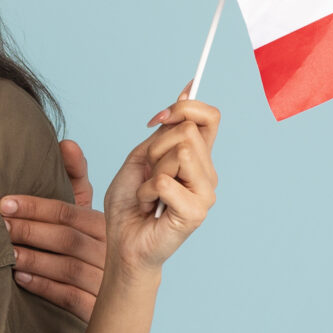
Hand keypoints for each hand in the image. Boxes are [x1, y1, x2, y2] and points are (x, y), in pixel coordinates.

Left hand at [0, 139, 106, 322]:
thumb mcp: (83, 216)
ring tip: (4, 252)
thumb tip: (67, 142)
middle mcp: (110, 253)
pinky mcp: (98, 308)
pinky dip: (43, 285)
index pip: (68, 213)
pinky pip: (70, 296)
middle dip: (28, 230)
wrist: (113, 301)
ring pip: (67, 267)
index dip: (34, 207)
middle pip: (66, 238)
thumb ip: (74, 179)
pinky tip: (21, 278)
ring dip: (32, 258)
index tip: (2, 203)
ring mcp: (107, 282)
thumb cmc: (90, 250)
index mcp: (106, 227)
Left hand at [104, 90, 219, 275]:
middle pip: (188, 130)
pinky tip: (150, 207)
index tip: (159, 118)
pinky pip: (165, 181)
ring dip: (151, 171)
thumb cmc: (130, 204)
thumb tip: (187, 90)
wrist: (123, 242)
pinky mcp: (197, 211)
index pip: (210, 117)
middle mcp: (207, 173)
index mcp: (198, 158)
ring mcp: (206, 192)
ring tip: (150, 193)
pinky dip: (146, 192)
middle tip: (148, 174)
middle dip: (156, 148)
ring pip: (180, 152)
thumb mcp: (140, 158)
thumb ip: (163, 131)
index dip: (185, 107)